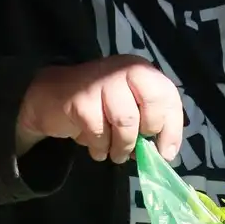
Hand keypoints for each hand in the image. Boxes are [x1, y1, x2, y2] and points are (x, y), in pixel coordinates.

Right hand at [17, 56, 183, 163]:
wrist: (53, 95)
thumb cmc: (99, 105)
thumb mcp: (129, 107)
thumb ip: (149, 123)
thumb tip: (165, 153)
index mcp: (141, 71)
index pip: (167, 96)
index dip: (171, 129)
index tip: (165, 153)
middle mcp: (124, 70)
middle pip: (152, 105)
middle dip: (145, 134)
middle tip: (134, 148)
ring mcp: (101, 82)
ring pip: (125, 123)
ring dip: (121, 147)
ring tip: (115, 153)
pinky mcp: (80, 99)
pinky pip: (99, 133)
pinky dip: (99, 147)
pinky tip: (97, 147)